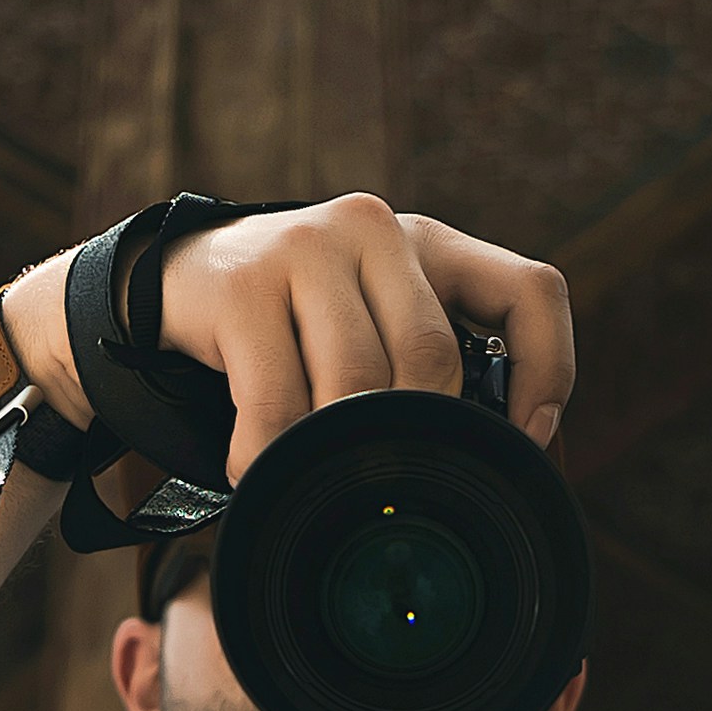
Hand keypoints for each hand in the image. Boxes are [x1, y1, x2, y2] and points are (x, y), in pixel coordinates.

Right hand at [8, 195, 571, 481]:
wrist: (164, 288)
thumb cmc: (290, 327)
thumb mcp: (369, 321)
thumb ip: (428, 366)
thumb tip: (502, 460)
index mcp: (425, 242)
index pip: (531, 292)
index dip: (548, 372)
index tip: (524, 438)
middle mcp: (373, 228)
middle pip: (431, 356)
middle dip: (413, 433)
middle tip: (385, 477)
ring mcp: (304, 249)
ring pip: (356, 383)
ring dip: (337, 453)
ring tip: (316, 482)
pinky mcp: (241, 287)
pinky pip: (276, 401)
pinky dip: (273, 457)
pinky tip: (260, 473)